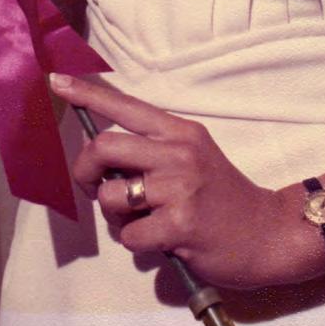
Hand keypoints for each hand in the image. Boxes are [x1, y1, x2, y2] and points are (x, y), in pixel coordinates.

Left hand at [55, 73, 321, 290]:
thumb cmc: (223, 197)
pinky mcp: (180, 224)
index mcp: (180, 132)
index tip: (57, 83)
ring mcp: (180, 187)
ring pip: (112, 195)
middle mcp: (178, 152)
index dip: (87, 95)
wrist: (268, 232)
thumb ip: (154, 151)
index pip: (125, 106)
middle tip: (96, 189)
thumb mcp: (195, 157)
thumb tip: (102, 157)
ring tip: (140, 220)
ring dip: (115, 216)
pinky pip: (130, 235)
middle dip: (85, 171)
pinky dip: (136, 243)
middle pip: (104, 147)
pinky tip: (161, 241)